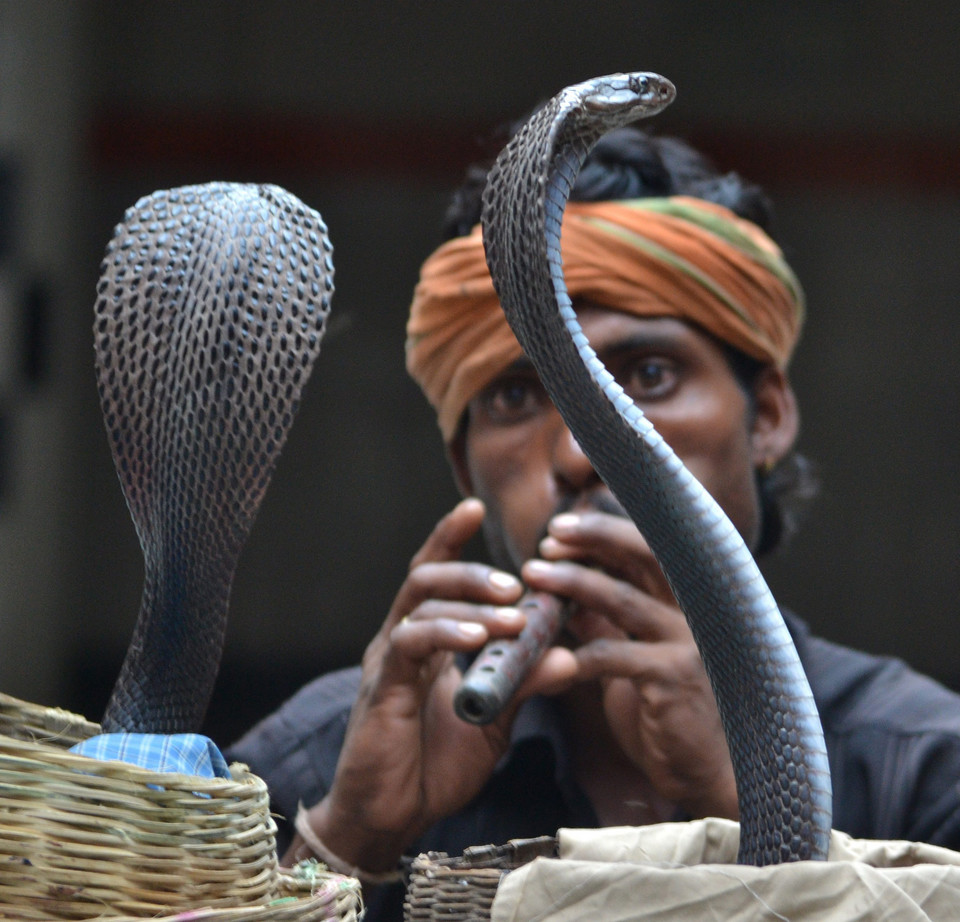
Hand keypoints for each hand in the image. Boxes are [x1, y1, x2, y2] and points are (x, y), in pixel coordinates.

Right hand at [288, 498, 536, 871]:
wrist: (391, 817)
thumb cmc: (435, 765)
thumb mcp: (493, 720)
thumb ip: (524, 684)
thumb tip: (569, 656)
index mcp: (426, 641)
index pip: (435, 576)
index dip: (450, 539)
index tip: (473, 506)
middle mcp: (402, 639)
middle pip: (427, 576)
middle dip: (473, 571)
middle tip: (517, 584)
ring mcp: (388, 659)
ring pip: (421, 601)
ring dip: (471, 601)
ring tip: (513, 613)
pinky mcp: (383, 685)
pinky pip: (410, 641)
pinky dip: (447, 632)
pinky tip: (478, 637)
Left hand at [521, 508, 737, 821]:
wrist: (705, 774)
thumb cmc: (667, 714)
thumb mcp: (632, 658)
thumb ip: (605, 624)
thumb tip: (564, 593)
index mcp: (685, 603)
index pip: (646, 548)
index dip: (601, 534)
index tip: (558, 533)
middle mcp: (695, 613)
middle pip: (645, 553)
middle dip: (593, 537)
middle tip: (549, 537)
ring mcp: (688, 644)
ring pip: (622, 598)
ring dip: (572, 583)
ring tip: (534, 575)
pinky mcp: (674, 678)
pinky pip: (614, 655)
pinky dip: (577, 652)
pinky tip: (549, 656)